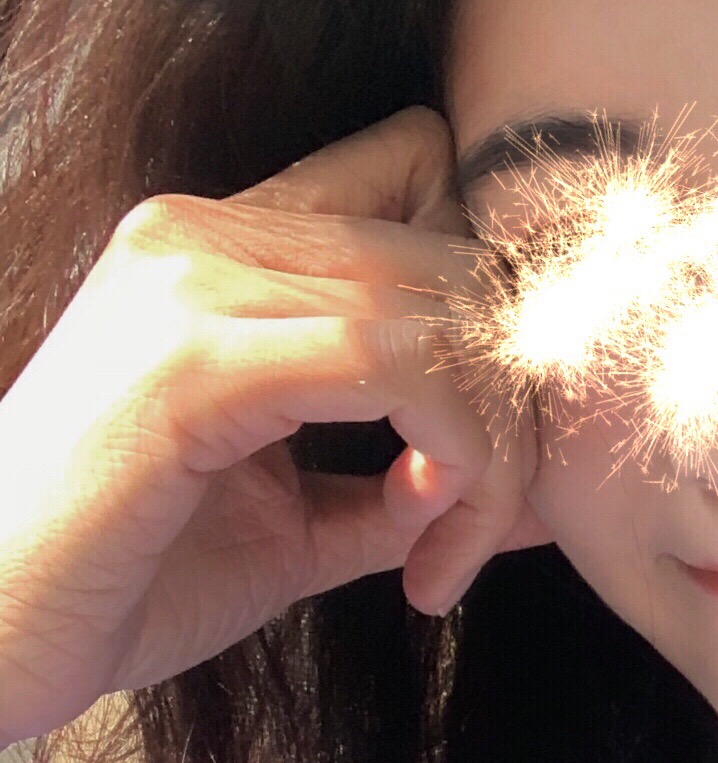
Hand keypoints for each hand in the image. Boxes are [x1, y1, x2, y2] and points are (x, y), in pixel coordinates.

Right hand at [0, 107, 545, 748]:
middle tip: (480, 531)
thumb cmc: (122, 585)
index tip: (488, 436)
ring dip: (493, 456)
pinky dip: (458, 469)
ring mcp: (194, 281)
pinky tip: (422, 566)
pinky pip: (403, 369)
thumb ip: (412, 489)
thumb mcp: (299, 526)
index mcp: (219, 250)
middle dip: (512, 407)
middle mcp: (205, 235)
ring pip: (447, 317)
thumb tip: (551, 492)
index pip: (414, 177)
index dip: (487, 303)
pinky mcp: (198, 358)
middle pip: (457, 263)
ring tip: (447, 559)